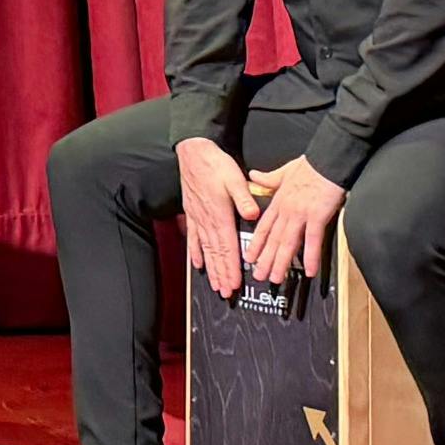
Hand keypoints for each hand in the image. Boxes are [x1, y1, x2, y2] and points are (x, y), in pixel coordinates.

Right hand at [176, 139, 261, 297]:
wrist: (193, 152)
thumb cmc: (215, 164)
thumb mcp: (234, 178)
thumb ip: (244, 198)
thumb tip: (253, 215)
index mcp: (220, 214)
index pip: (227, 247)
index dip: (231, 267)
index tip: (235, 283)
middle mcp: (207, 221)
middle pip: (215, 254)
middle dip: (222, 274)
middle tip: (226, 293)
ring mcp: (197, 219)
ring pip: (205, 250)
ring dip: (210, 269)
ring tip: (215, 285)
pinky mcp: (192, 214)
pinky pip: (192, 238)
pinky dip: (195, 253)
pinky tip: (197, 265)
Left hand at [244, 158, 346, 286]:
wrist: (327, 160)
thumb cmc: (310, 166)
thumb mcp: (283, 171)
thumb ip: (268, 178)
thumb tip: (254, 175)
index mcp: (279, 201)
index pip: (263, 227)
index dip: (256, 244)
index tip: (249, 257)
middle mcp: (286, 210)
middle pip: (273, 239)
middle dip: (265, 259)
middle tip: (259, 276)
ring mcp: (300, 214)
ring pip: (287, 243)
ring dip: (281, 262)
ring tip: (275, 278)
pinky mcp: (317, 216)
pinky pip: (312, 240)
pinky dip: (310, 256)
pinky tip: (308, 270)